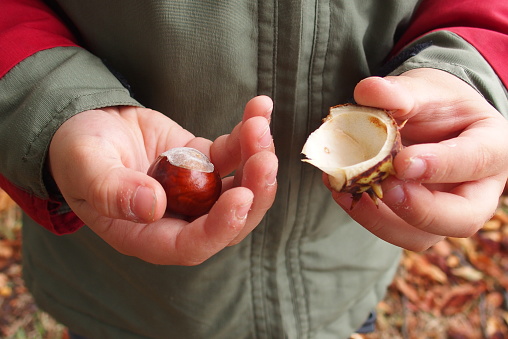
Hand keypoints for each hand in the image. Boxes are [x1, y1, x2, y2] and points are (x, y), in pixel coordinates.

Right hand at [48, 96, 277, 264]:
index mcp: (148, 234)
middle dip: (255, 192)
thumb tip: (152, 207)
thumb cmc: (78, 153)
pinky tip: (259, 106)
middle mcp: (179, 217)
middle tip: (265, 158)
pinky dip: (248, 132)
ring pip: (240, 185)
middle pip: (230, 218)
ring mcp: (195, 190)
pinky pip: (233, 152)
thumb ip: (112, 191)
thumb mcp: (85, 169)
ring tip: (258, 124)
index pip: (193, 244)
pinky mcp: (203, 162)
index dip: (221, 227)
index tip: (241, 198)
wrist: (88, 125)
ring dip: (256, 158)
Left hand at [328, 68, 507, 250]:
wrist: (430, 121)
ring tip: (350, 191)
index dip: (441, 166)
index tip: (403, 162)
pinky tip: (343, 192)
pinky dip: (367, 216)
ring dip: (382, 220)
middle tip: (385, 187)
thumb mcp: (425, 88)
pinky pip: (395, 231)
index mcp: (493, 147)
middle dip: (420, 210)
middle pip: (462, 219)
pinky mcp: (418, 222)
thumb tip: (368, 91)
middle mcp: (478, 190)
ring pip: (423, 236)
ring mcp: (447, 212)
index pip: (477, 162)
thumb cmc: (435, 104)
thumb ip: (401, 92)